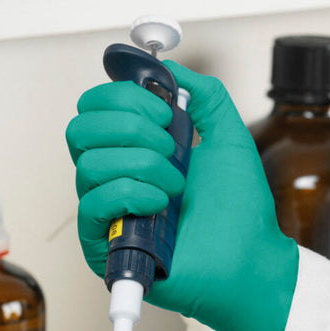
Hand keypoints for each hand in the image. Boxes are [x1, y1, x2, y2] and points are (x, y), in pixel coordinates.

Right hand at [65, 63, 298, 330]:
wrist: (249, 261)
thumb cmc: (241, 215)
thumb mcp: (229, 138)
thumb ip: (205, 95)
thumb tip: (169, 69)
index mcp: (136, 153)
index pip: (95, 109)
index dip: (124, 98)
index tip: (164, 111)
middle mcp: (117, 181)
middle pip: (80, 130)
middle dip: (130, 127)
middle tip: (169, 149)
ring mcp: (110, 215)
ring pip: (88, 165)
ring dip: (141, 166)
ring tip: (176, 187)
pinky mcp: (107, 248)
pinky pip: (92, 205)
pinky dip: (130, 194)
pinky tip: (161, 205)